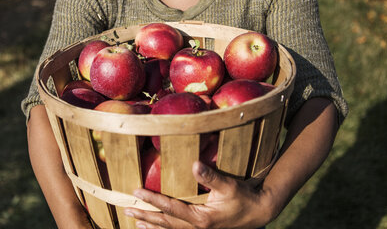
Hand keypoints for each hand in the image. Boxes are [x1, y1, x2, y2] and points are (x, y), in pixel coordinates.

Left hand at [124, 161, 273, 228]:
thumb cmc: (244, 198)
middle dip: (145, 216)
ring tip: (136, 221)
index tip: (137, 192)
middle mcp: (197, 228)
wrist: (259, 212)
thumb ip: (212, 177)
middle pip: (165, 223)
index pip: (171, 208)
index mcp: (201, 218)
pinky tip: (156, 227)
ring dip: (152, 225)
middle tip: (127, 209)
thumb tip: (195, 164)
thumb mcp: (230, 186)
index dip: (153, 199)